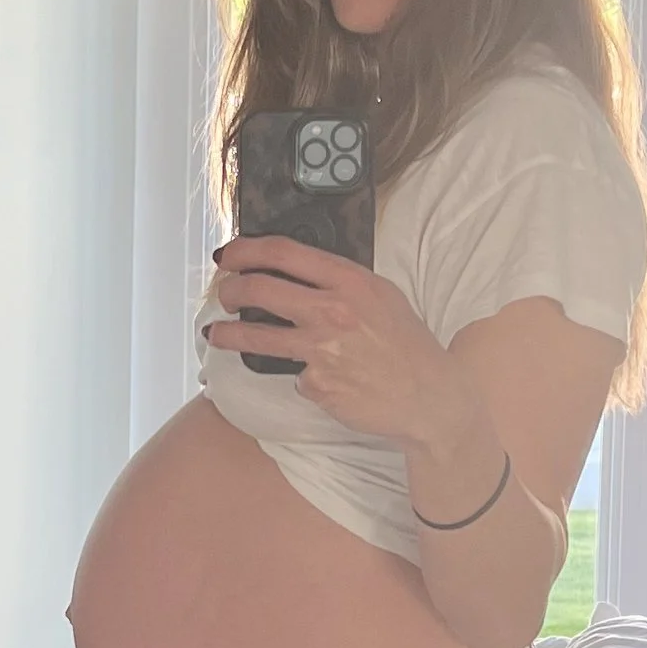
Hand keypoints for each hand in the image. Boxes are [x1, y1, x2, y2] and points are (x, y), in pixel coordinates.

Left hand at [205, 236, 468, 447]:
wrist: (430, 397)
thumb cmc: (407, 345)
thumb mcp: (382, 297)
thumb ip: (340, 282)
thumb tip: (291, 272)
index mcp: (350, 280)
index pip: (283, 252)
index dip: (245, 250)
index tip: (228, 256)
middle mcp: (333, 311)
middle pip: (259, 289)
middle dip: (230, 290)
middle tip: (225, 295)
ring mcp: (322, 350)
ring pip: (255, 335)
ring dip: (226, 333)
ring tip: (216, 334)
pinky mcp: (316, 384)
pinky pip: (290, 374)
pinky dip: (295, 375)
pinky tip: (318, 378)